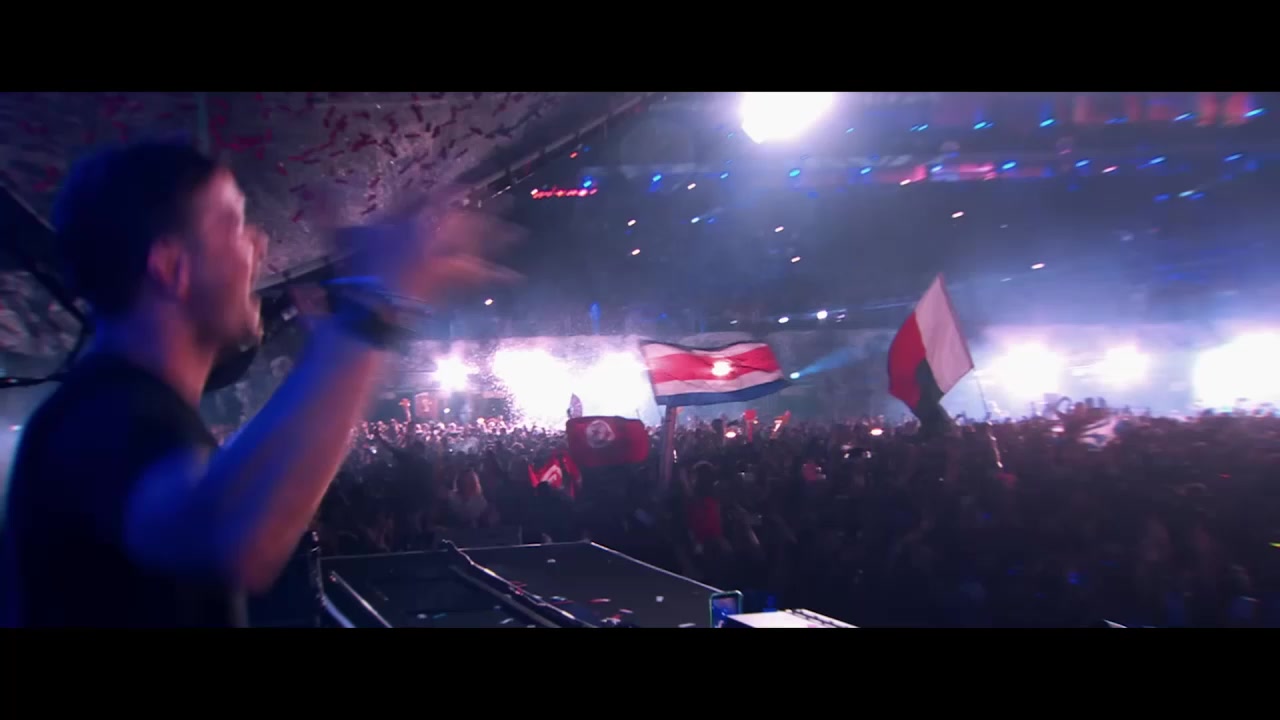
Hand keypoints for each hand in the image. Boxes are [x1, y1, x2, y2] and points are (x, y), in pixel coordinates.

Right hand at [332, 192, 522, 301]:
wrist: (373, 308)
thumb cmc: (355, 274)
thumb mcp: (338, 238)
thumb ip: (327, 211)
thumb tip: (313, 188)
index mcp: (407, 219)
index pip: (431, 197)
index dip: (449, 192)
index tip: (463, 187)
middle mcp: (431, 232)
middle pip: (460, 217)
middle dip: (478, 211)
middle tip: (504, 202)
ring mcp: (445, 255)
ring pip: (475, 240)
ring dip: (496, 234)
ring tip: (518, 233)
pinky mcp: (452, 279)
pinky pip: (479, 274)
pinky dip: (496, 274)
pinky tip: (513, 276)